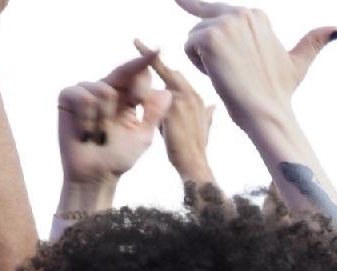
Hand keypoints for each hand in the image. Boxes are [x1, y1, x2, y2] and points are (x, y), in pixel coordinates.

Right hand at [57, 50, 172, 189]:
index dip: (146, 62)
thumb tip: (166, 91)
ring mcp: (85, 90)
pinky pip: (84, 98)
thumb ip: (153, 114)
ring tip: (99, 134)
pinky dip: (88, 119)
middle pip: (122, 73)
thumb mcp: (143, 135)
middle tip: (133, 109)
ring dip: (105, 119)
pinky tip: (85, 132)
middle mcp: (106, 89)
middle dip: (131, 92)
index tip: (159, 50)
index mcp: (126, 97)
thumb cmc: (118, 157)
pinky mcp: (67, 96)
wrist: (95, 174)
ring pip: (104, 90)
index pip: (138, 75)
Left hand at [135, 39, 215, 185]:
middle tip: (135, 39)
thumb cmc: (197, 152)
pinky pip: (149, 92)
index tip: (152, 54)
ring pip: (156, 79)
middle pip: (168, 70)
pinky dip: (137, 90)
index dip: (164, 66)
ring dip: (141, 77)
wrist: (195, 165)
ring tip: (127, 62)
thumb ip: (207, 116)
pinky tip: (123, 84)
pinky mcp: (170, 106)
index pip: (177, 76)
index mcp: (197, 98)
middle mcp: (191, 94)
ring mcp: (181, 98)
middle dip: (151, 58)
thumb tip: (213, 107)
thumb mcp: (205, 129)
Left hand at [174, 0, 336, 131]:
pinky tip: (218, 76)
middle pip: (206, 25)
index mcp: (256, 14)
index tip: (228, 51)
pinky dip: (198, 65)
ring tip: (230, 76)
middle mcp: (241, 13)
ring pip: (195, 36)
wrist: (267, 114)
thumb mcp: (298, 63)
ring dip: (205, 59)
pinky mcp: (208, 38)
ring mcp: (224, 24)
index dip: (223, 43)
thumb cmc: (279, 93)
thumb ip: (314, 41)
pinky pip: (188, 46)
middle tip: (234, 73)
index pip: (220, 18)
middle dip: (213, 51)